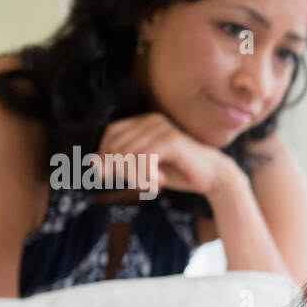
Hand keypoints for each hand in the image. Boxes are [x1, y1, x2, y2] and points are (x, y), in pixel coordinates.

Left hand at [98, 112, 242, 199]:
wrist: (214, 178)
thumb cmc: (180, 172)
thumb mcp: (145, 168)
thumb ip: (123, 164)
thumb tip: (92, 165)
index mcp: (146, 121)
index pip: (112, 132)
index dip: (104, 153)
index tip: (106, 175)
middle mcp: (153, 120)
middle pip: (117, 144)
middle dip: (119, 168)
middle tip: (135, 185)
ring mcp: (163, 129)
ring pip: (128, 154)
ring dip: (134, 176)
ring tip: (150, 186)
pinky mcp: (171, 141)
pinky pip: (144, 159)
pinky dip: (146, 176)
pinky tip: (160, 183)